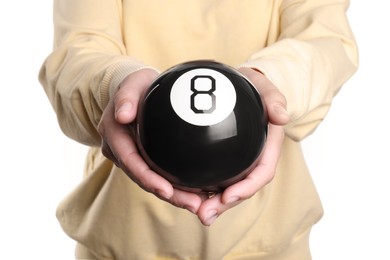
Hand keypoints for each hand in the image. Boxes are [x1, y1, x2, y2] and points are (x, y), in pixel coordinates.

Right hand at [98, 68, 207, 212]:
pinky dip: (178, 184)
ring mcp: (133, 156)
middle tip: (194, 205)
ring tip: (200, 204)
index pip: (130, 161)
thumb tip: (123, 115)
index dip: (147, 179)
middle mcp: (121, 151)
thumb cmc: (137, 84)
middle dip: (168, 195)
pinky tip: (199, 191)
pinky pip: (161, 173)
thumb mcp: (132, 83)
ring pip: (154, 181)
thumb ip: (125, 96)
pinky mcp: (146, 157)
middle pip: (144, 178)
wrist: (137, 90)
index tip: (166, 190)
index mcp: (115, 136)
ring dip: (176, 195)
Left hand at [195, 67, 289, 225]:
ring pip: (226, 187)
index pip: (261, 173)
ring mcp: (237, 160)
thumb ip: (274, 98)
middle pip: (242, 188)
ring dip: (212, 203)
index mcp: (266, 147)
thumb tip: (282, 117)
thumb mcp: (264, 87)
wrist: (237, 85)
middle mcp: (252, 158)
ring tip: (195, 213)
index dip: (247, 188)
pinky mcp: (220, 157)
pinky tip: (184, 193)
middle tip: (205, 215)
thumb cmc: (252, 86)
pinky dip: (201, 188)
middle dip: (225, 204)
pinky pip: (212, 176)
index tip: (228, 196)